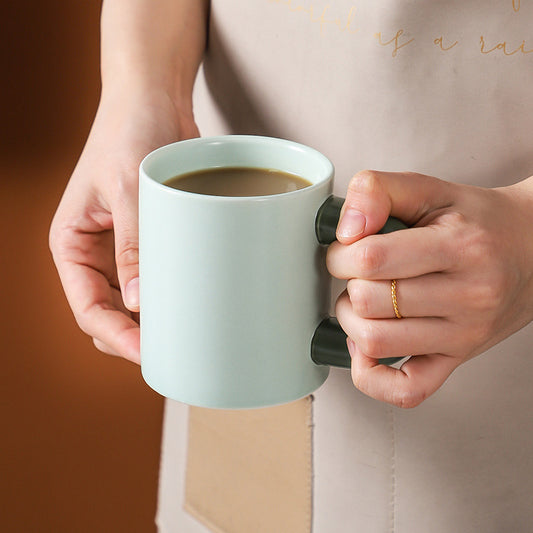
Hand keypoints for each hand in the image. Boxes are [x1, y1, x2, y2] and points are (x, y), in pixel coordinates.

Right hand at [49, 90, 198, 362]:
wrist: (153, 102)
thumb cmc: (129, 133)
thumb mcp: (126, 189)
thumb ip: (132, 246)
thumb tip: (138, 302)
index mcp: (72, 244)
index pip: (87, 307)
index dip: (116, 337)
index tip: (149, 354)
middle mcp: (95, 254)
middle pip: (109, 315)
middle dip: (134, 338)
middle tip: (173, 353)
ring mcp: (123, 251)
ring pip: (132, 305)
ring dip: (153, 324)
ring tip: (184, 338)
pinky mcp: (150, 243)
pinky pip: (155, 282)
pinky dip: (168, 299)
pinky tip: (189, 309)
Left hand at [327, 170, 532, 406]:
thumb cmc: (477, 221)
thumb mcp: (430, 189)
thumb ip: (378, 190)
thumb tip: (345, 230)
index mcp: (458, 247)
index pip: (370, 259)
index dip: (341, 253)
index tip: (347, 249)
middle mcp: (467, 297)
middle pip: (368, 302)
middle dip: (347, 284)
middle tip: (360, 274)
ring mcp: (464, 336)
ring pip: (375, 343)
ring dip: (352, 321)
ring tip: (366, 302)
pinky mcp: (458, 360)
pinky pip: (406, 390)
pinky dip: (372, 376)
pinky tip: (368, 347)